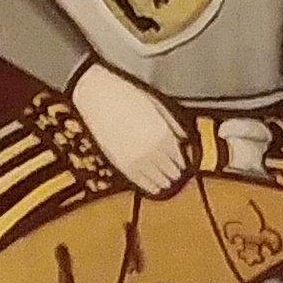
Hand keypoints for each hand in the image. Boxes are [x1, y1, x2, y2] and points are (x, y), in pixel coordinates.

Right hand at [72, 63, 191, 195]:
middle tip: (176, 172)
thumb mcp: (157, 104)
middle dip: (175, 172)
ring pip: (158, 180)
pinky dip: (150, 186)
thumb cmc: (127, 96)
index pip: (179, 158)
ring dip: (164, 181)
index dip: (182, 162)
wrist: (98, 97)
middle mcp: (153, 151)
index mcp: (163, 135)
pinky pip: (141, 183)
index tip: (183, 163)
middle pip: (171, 171)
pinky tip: (153, 186)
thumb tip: (184, 138)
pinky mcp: (122, 165)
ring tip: (166, 181)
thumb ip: (173, 123)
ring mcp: (137, 160)